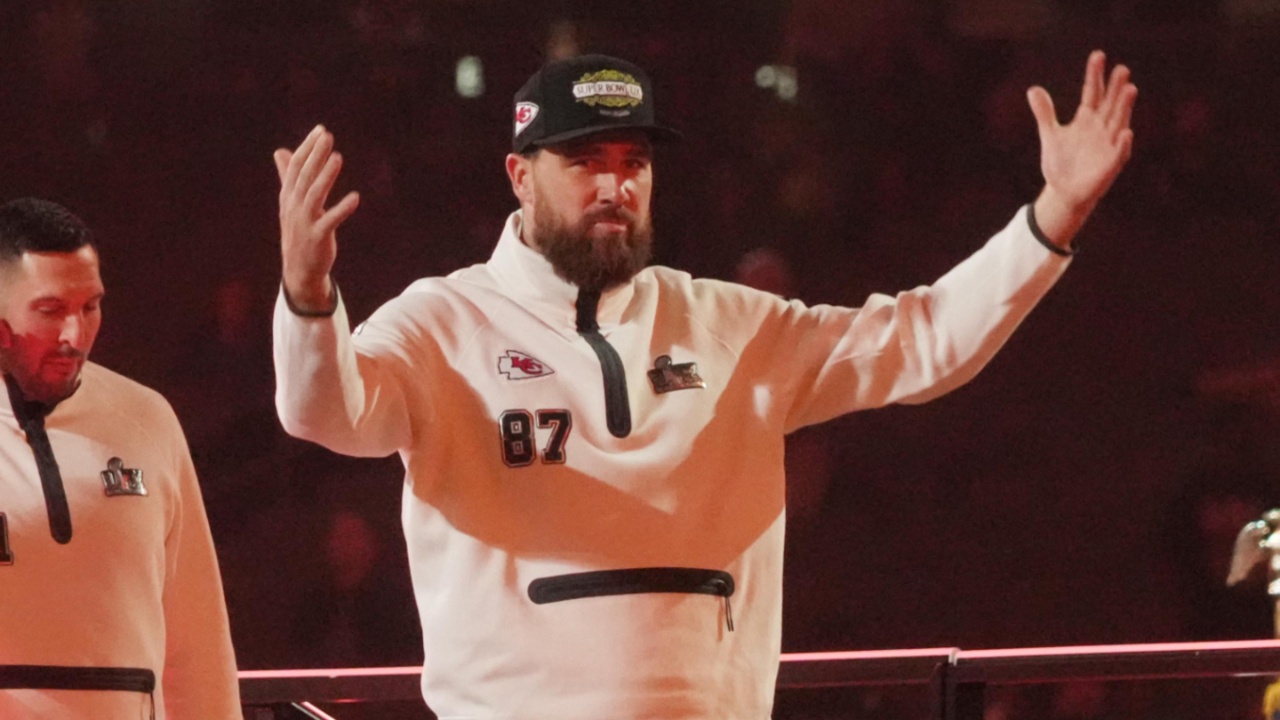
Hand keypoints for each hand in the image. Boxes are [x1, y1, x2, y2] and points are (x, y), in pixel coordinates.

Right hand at [274, 125, 359, 311]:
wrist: (298, 269)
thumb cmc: (298, 231)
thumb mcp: (291, 202)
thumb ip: (288, 176)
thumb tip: (280, 151)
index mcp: (289, 195)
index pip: (296, 166)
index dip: (308, 148)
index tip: (321, 130)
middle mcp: (294, 206)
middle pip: (304, 176)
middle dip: (315, 155)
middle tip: (328, 136)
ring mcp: (305, 222)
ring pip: (314, 195)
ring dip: (326, 176)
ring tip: (337, 158)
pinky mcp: (318, 237)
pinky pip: (330, 221)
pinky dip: (342, 209)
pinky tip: (356, 198)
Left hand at [1027, 50, 1136, 246]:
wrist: (1063, 192)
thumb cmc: (1061, 162)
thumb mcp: (1050, 134)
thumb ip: (1045, 113)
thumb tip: (1033, 89)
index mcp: (1087, 119)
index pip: (1092, 92)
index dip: (1095, 75)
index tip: (1098, 55)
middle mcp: (1101, 128)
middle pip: (1109, 104)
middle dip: (1116, 88)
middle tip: (1121, 69)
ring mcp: (1108, 145)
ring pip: (1118, 123)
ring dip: (1124, 108)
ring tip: (1130, 89)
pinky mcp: (1110, 165)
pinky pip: (1118, 153)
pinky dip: (1122, 143)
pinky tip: (1125, 132)